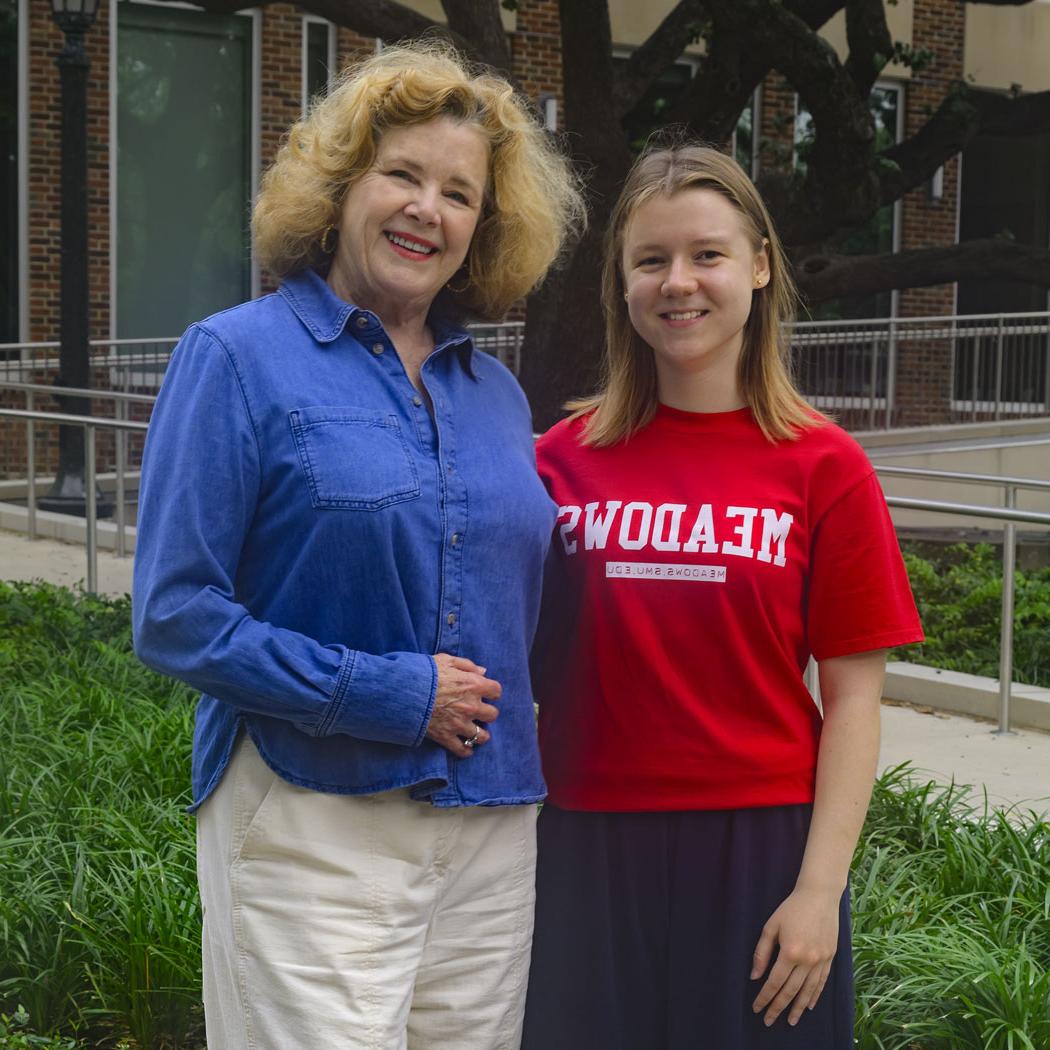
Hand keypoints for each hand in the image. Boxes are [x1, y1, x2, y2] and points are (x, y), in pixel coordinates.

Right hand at [426, 653, 501, 757]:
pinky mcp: (446, 737)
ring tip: (474, 731)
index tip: (485, 693)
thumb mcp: (445, 660)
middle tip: (478, 712)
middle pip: (492, 715)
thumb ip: (467, 665)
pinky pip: (463, 750)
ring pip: (481, 736)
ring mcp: (459, 724)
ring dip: (480, 734)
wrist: (403, 691)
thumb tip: (483, 671)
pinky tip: (465, 747)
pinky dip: (466, 750)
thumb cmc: (424, 672)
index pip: (496, 691)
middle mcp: (470, 706)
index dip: (491, 691)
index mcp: (473, 685)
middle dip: (486, 713)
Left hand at [750, 885, 839, 1026]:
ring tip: (790, 1021)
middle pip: (790, 991)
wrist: (819, 896)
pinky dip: (814, 996)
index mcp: (790, 952)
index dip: (764, 997)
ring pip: (807, 991)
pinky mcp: (830, 958)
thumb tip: (754, 976)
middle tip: (768, 1021)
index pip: (774, 982)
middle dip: (778, 1008)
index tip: (757, 1008)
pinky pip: (822, 982)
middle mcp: (807, 961)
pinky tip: (808, 1005)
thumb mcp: (771, 926)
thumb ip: (762, 952)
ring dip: (797, 1008)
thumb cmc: (791, 908)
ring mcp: (821, 961)